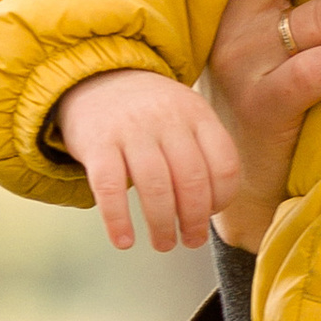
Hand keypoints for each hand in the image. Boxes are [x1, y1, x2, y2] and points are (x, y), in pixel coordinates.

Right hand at [57, 69, 239, 252]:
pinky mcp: (97, 143)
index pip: (224, 164)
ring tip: (164, 244)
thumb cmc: (149, 111)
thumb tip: (212, 209)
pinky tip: (124, 241)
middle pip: (192, 180)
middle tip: (192, 240)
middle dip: (195, 219)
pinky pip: (109, 187)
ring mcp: (131, 130)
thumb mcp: (185, 114)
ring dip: (162, 224)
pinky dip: (118, 220)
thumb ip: (203, 150)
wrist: (95, 77)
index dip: (223, 198)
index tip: (213, 215)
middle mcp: (167, 120)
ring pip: (155, 186)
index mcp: (197, 114)